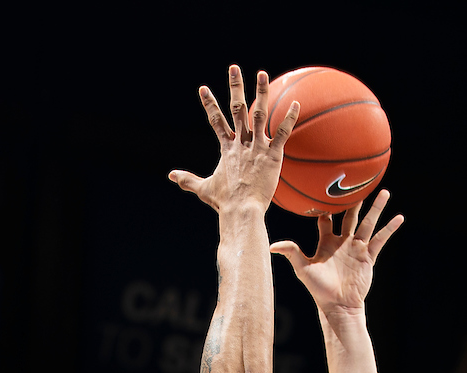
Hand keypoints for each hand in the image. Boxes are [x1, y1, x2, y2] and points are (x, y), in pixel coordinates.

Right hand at [169, 66, 298, 214]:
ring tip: (261, 74)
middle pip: (237, 108)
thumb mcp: (204, 189)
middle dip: (235, 87)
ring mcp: (257, 147)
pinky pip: (282, 133)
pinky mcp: (272, 156)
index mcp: (226, 148)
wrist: (241, 210)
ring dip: (260, 92)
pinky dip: (289, 118)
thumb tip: (171, 176)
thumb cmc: (224, 202)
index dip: (209, 104)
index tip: (202, 88)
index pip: (216, 121)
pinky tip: (296, 103)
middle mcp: (241, 143)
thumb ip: (188, 180)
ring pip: (259, 114)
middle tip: (234, 67)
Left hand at [270, 190, 402, 313]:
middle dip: (354, 201)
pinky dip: (390, 229)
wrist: (338, 305)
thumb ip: (291, 253)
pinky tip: (399, 218)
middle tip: (357, 183)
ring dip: (376, 209)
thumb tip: (272, 246)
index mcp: (327, 243)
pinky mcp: (368, 257)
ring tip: (385, 192)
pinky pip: (380, 240)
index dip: (326, 207)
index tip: (326, 190)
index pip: (327, 220)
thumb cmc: (319, 289)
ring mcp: (357, 248)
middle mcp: (343, 242)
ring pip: (368, 223)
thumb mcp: (304, 269)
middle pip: (350, 216)